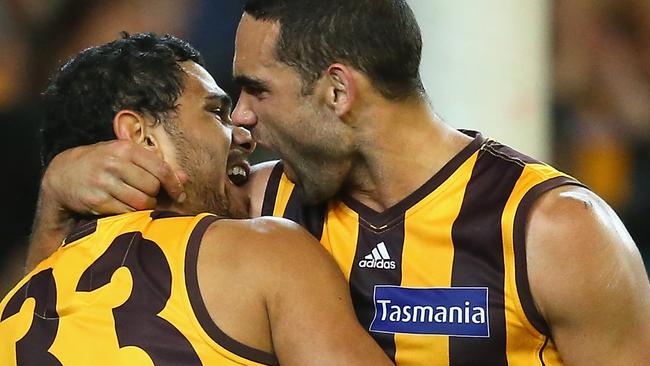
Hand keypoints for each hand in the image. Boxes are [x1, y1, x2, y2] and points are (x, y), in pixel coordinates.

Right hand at [42, 139, 185, 215]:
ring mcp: (104, 182)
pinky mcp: (97, 201)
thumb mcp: (125, 155)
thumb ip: (155, 163)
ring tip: (139, 201)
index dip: (174, 184)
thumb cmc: (103, 162)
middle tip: (149, 194)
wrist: (63, 175)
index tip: (180, 194)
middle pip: (152, 187)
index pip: (160, 168)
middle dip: (156, 194)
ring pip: (142, 202)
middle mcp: (114, 163)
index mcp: (125, 148)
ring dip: (146, 206)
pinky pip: (127, 212)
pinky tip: (126, 206)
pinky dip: (132, 213)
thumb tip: (184, 177)